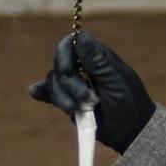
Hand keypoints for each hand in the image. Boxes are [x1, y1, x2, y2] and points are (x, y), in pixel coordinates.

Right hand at [28, 31, 156, 153]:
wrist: (131, 130)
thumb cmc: (129, 101)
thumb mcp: (115, 80)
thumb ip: (97, 60)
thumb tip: (81, 35)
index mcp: (95, 57)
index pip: (70, 45)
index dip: (64, 55)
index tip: (68, 71)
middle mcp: (82, 67)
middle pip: (60, 66)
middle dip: (69, 85)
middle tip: (87, 99)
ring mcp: (75, 84)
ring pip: (54, 83)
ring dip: (63, 97)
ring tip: (78, 109)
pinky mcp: (70, 100)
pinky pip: (51, 94)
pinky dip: (43, 93)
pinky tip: (35, 92)